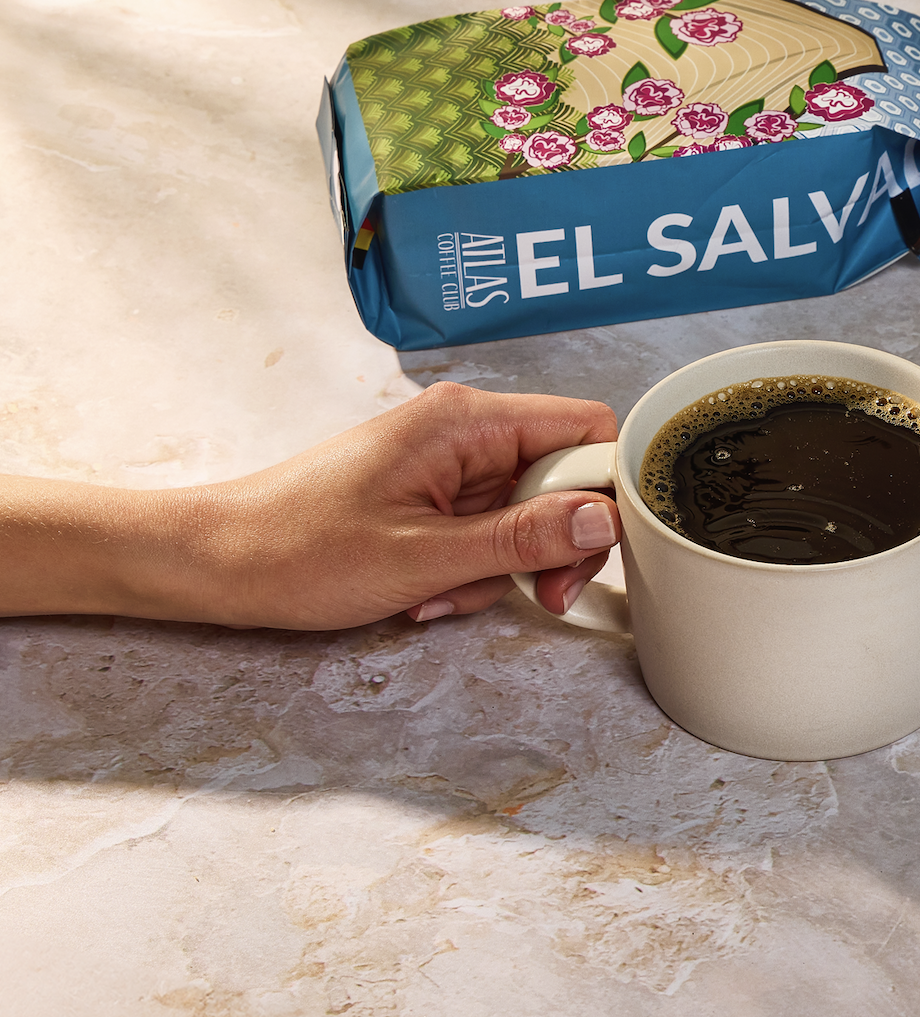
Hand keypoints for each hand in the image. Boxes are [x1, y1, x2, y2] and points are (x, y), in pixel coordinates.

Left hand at [0, 383, 620, 628]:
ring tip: (443, 595)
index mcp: (468, 421)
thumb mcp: (425, 556)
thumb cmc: (298, 550)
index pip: (588, 429)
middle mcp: (464, 429)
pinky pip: (485, 528)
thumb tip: (604, 520)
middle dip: (553, 543)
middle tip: (541, 594)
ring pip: (526, 513)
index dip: (606, 489)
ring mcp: (447, 461)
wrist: (216, 562)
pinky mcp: (431, 493)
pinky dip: (471, 567)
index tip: (587, 549)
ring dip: (502, 566)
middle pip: (564, 477)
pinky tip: (426, 592)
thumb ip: (522, 537)